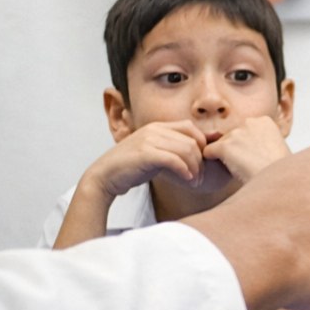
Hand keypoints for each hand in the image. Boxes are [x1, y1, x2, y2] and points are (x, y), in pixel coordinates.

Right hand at [82, 120, 207, 199]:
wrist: (104, 176)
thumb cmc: (132, 167)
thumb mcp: (157, 154)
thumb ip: (175, 149)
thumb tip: (205, 146)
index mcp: (157, 126)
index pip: (191, 128)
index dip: (203, 145)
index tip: (203, 163)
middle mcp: (154, 129)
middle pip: (192, 141)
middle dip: (201, 162)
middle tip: (200, 178)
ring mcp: (149, 140)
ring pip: (186, 150)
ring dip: (195, 169)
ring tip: (195, 182)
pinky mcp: (144, 153)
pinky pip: (174, 159)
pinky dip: (185, 171)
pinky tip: (188, 180)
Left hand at [203, 115, 290, 184]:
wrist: (280, 183)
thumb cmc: (280, 171)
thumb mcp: (276, 147)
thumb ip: (261, 141)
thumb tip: (247, 147)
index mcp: (264, 121)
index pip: (244, 130)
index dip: (248, 146)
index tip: (257, 157)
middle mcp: (249, 123)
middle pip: (231, 136)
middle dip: (235, 150)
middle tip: (247, 165)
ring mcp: (236, 134)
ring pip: (220, 145)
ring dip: (227, 157)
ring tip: (241, 171)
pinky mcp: (224, 146)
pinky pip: (209, 152)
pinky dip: (213, 162)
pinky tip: (226, 171)